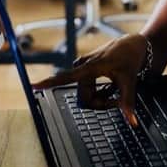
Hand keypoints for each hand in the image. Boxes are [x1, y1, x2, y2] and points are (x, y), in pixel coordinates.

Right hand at [32, 34, 149, 125]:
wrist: (133, 45)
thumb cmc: (130, 58)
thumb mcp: (130, 81)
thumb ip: (128, 103)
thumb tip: (132, 122)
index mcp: (90, 67)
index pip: (66, 77)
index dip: (49, 82)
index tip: (33, 86)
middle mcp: (82, 67)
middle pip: (84, 99)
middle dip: (100, 104)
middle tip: (117, 100)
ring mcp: (83, 69)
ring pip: (86, 97)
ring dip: (101, 99)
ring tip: (115, 89)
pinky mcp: (85, 70)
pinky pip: (88, 91)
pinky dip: (100, 93)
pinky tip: (110, 85)